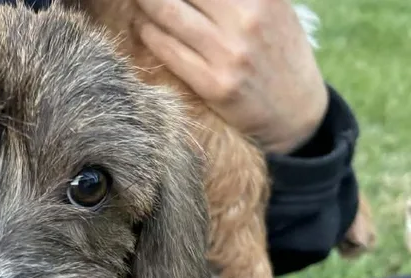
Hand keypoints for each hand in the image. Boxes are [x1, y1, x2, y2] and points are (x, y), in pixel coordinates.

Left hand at [136, 0, 327, 153]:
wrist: (296, 110)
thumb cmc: (277, 51)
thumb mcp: (270, 6)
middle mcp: (246, 18)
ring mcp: (229, 53)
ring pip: (169, 14)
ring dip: (145, 4)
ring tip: (137, 2)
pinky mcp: (214, 84)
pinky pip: (169, 52)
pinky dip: (149, 35)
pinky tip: (143, 28)